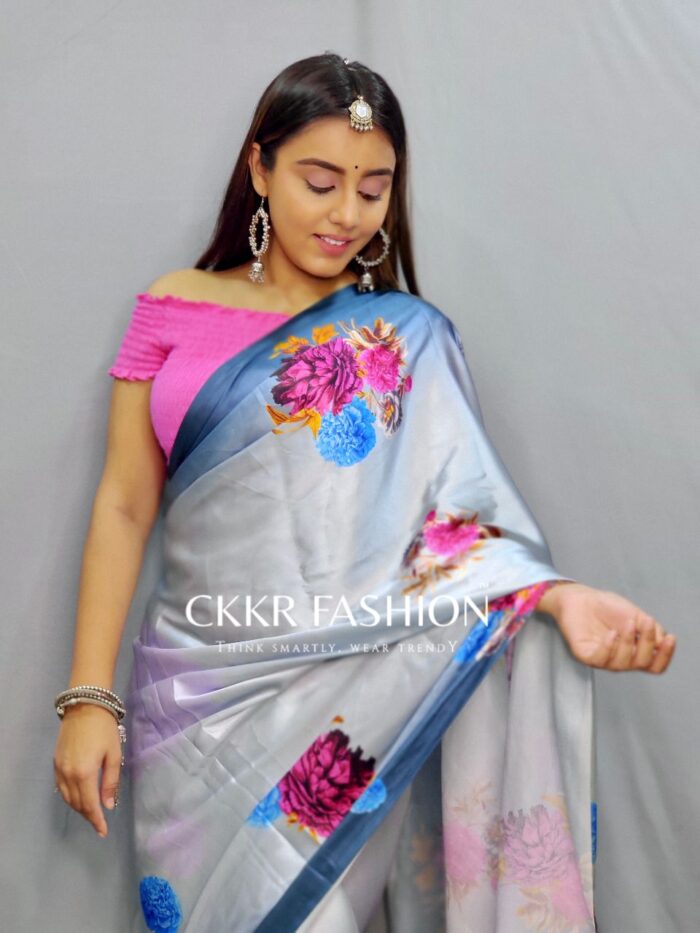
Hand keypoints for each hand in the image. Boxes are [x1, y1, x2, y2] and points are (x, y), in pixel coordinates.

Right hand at [53, 704, 122, 836]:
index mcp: (85, 773)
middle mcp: (69, 774)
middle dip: (89, 815)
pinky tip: (79, 796)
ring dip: (79, 807)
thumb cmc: (104, 729)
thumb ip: (110, 781)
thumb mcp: (114, 754)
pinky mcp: (55, 763)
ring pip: (67, 798)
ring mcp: (59, 769)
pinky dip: (70, 796)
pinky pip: (61, 787)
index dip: (96, 820)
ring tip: (92, 811)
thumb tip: (107, 805)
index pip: (90, 805)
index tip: (103, 831)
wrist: (85, 707)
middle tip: (100, 822)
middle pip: (78, 804)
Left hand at [541, 583, 675, 672]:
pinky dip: (608, 648)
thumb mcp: (637, 616)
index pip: (655, 665)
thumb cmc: (608, 608)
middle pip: (642, 664)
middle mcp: (621, 659)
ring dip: (628, 642)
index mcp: (635, 653)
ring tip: (626, 623)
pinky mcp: (585, 655)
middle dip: (647, 642)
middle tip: (645, 622)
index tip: (670, 638)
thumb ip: (652, 630)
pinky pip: (599, 659)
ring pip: (622, 663)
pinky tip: (611, 634)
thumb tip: (661, 642)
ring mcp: (603, 659)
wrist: (582, 598)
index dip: (665, 656)